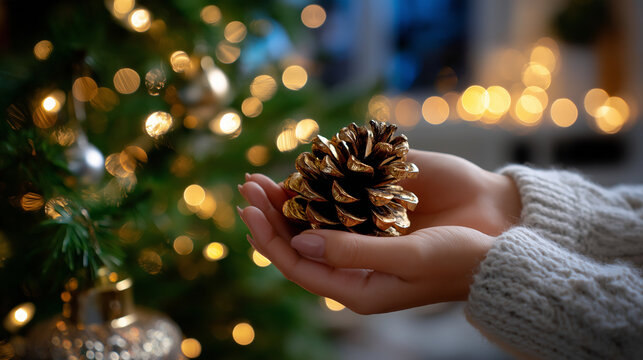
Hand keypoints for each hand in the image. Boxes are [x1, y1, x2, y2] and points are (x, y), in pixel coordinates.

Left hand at [237, 150, 520, 313]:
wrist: (503, 230)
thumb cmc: (459, 257)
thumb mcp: (407, 261)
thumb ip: (353, 254)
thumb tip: (300, 241)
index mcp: (356, 285)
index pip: (299, 266)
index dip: (270, 239)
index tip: (249, 211)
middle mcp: (354, 256)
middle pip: (299, 237)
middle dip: (271, 213)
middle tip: (247, 185)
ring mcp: (365, 227)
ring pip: (315, 213)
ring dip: (288, 195)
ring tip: (261, 177)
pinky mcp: (379, 201)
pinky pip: (341, 190)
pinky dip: (320, 179)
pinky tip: (302, 167)